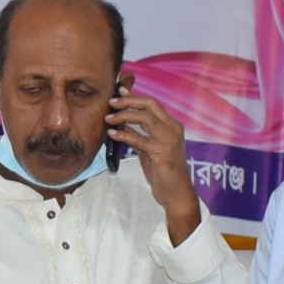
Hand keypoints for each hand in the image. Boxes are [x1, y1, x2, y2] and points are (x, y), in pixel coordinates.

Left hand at [104, 88, 202, 244]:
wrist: (175, 192)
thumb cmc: (163, 172)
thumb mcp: (148, 149)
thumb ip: (138, 135)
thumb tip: (122, 123)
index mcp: (172, 125)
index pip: (152, 104)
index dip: (135, 96)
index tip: (119, 91)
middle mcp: (173, 128)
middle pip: (150, 104)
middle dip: (129, 100)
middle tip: (111, 101)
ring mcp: (168, 138)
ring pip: (144, 117)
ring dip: (123, 115)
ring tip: (108, 118)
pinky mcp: (161, 151)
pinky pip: (139, 138)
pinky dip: (123, 135)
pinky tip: (112, 134)